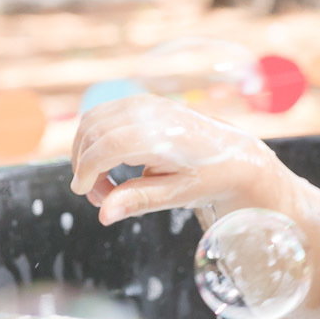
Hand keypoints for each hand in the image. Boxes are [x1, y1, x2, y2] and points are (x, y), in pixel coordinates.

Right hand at [70, 94, 281, 225]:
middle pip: (93, 131)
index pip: (106, 146)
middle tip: (101, 197)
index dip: (87, 170)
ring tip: (105, 184)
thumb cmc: (209, 177)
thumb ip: (138, 200)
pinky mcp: (143, 103)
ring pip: (92, 120)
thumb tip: (103, 216)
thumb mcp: (177, 194)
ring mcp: (146, 103)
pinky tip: (109, 164)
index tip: (83, 192)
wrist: (235, 156)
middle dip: (84, 164)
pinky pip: (103, 115)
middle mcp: (151, 112)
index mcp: (161, 134)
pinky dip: (95, 139)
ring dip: (86, 151)